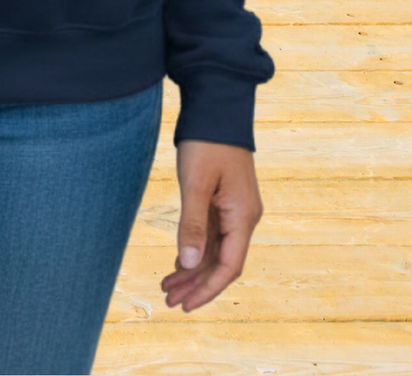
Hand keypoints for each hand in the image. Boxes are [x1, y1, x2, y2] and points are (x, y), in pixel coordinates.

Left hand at [161, 139, 261, 311]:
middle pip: (222, 262)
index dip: (207, 289)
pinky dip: (195, 249)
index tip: (186, 305)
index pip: (229, 266)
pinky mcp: (224, 199)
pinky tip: (178, 262)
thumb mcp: (196, 183)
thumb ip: (193, 224)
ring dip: (193, 269)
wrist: (218, 106)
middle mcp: (243, 217)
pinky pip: (212, 234)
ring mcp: (235, 208)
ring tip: (167, 287)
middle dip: (196, 284)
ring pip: (215, 250)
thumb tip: (189, 264)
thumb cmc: (208, 142)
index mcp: (242, 216)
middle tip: (168, 301)